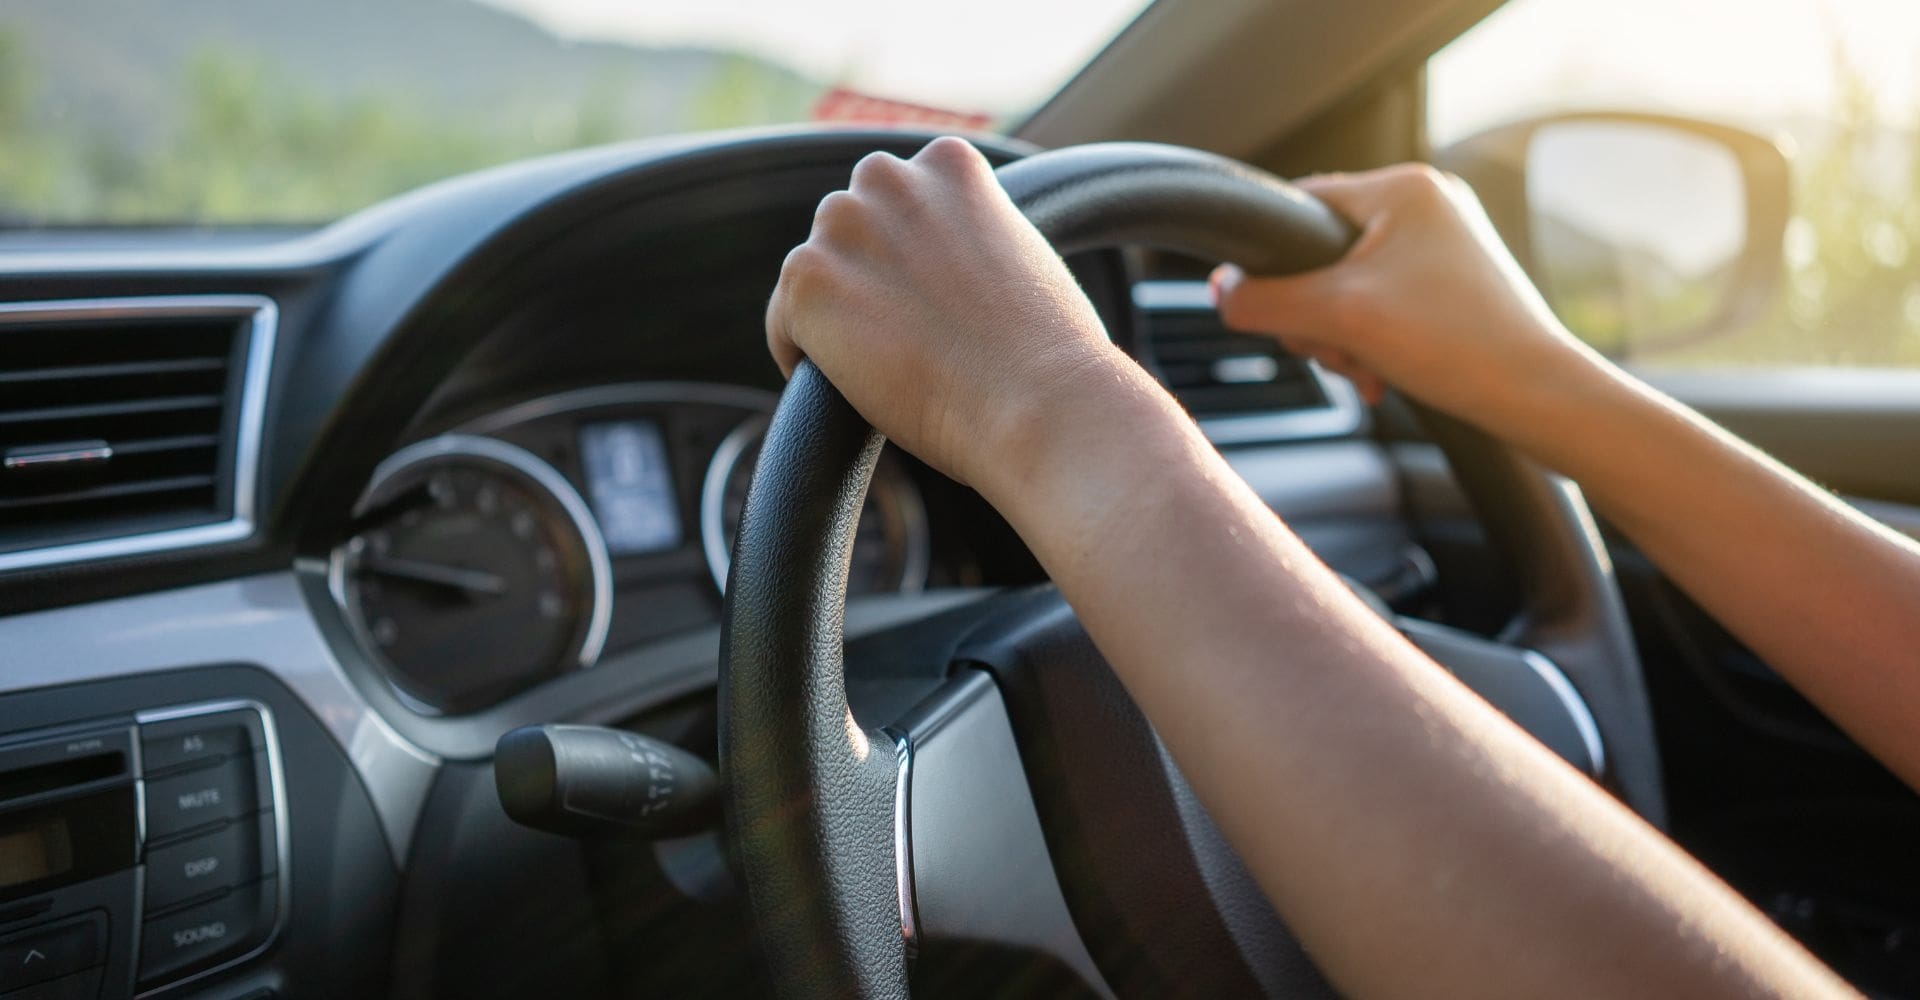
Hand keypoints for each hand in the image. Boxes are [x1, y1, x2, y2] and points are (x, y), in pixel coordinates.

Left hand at [766, 137, 1136, 491]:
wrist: (1038, 401)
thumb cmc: (1048, 353)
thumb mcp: (1020, 256)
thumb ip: (970, 236)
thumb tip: (938, 269)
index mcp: (948, 162)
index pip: (898, 199)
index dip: (908, 257)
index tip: (928, 301)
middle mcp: (889, 178)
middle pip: (849, 228)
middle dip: (867, 276)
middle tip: (907, 339)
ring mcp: (842, 225)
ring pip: (816, 275)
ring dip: (838, 316)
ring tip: (888, 366)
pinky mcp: (806, 280)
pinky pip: (784, 324)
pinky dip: (806, 359)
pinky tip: (854, 386)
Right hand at [1209, 164, 1603, 431]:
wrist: (1538, 396)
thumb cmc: (1454, 344)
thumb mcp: (1338, 318)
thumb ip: (1264, 300)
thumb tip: (1220, 290)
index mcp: (1403, 187)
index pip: (1300, 205)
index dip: (1273, 261)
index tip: (1272, 308)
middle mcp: (1429, 204)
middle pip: (1322, 253)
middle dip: (1314, 313)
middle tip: (1332, 350)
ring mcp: (1446, 244)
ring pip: (1350, 286)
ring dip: (1342, 335)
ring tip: (1364, 369)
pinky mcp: (1456, 285)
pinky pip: (1384, 304)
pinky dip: (1371, 341)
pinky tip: (1380, 377)